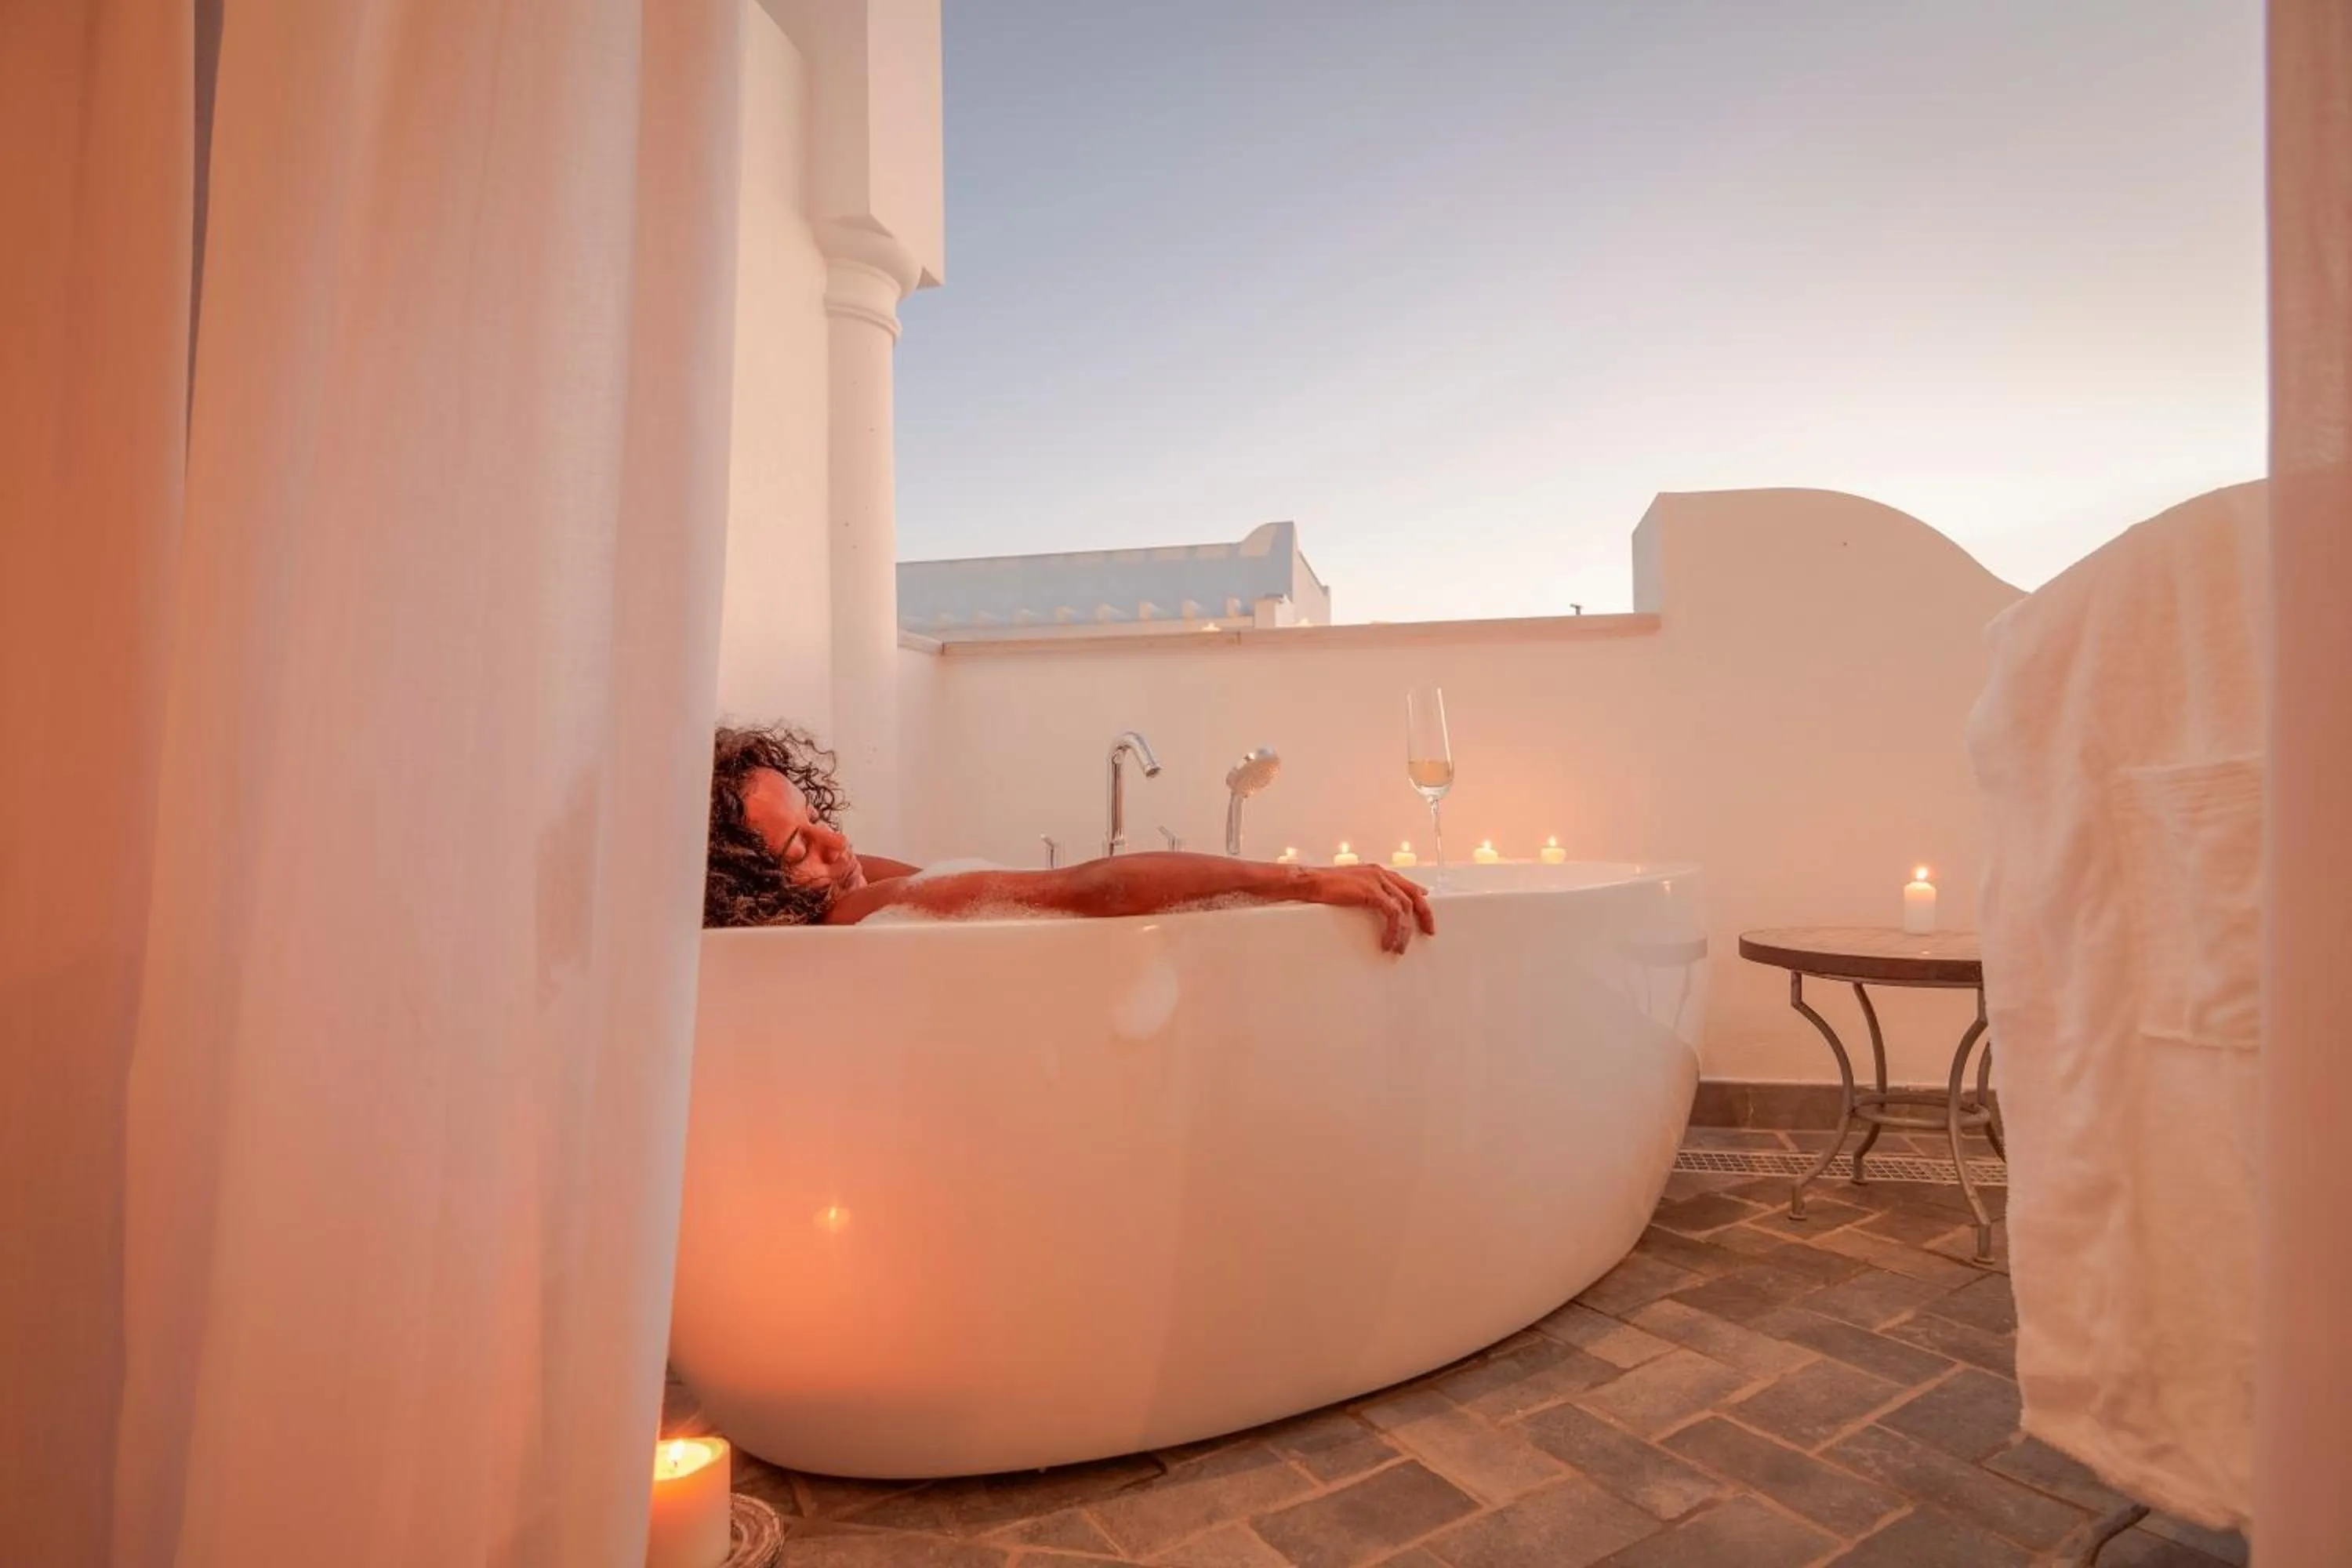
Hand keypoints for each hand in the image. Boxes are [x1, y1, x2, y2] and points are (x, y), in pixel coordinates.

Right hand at [1304, 865, 1436, 953]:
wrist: (1309, 882)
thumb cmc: (1324, 886)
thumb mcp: (1352, 887)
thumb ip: (1368, 893)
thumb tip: (1379, 905)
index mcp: (1377, 872)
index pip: (1407, 885)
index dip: (1420, 900)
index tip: (1425, 915)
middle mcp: (1381, 874)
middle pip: (1413, 895)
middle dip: (1424, 915)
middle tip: (1429, 932)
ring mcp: (1377, 881)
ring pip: (1405, 907)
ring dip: (1405, 930)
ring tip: (1398, 947)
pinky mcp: (1371, 891)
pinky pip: (1392, 914)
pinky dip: (1393, 930)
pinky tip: (1388, 942)